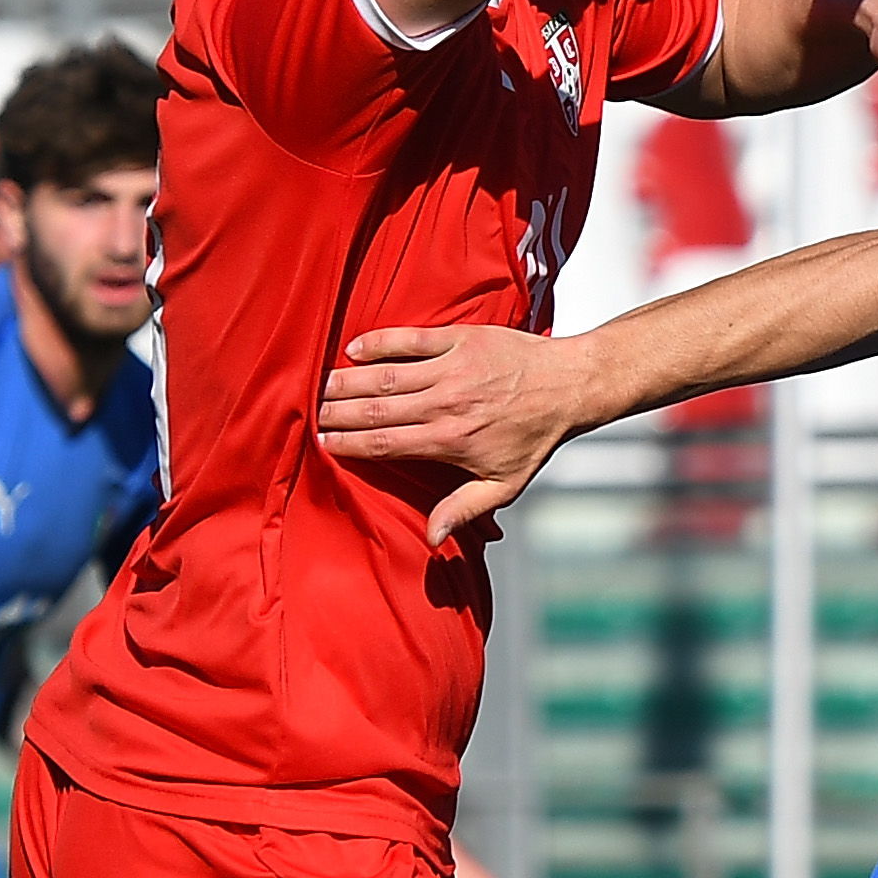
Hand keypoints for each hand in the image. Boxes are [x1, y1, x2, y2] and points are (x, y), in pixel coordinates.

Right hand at [320, 324, 601, 545]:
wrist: (568, 386)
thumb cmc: (534, 438)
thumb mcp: (505, 484)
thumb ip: (464, 509)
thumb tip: (430, 538)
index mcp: (448, 441)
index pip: (383, 444)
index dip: (348, 445)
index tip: (322, 445)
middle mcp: (444, 404)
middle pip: (375, 409)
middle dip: (337, 412)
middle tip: (308, 413)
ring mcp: (450, 369)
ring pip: (385, 376)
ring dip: (347, 380)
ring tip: (319, 384)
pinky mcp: (459, 339)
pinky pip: (410, 339)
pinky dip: (378, 343)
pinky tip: (352, 349)